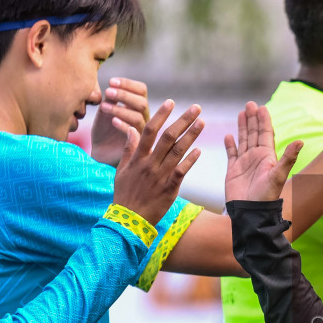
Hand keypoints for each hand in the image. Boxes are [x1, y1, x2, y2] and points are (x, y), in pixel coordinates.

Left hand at [91, 77, 150, 165]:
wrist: (100, 154)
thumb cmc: (103, 131)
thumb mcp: (105, 111)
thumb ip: (111, 99)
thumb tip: (111, 87)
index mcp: (137, 107)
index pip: (141, 90)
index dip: (128, 84)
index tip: (111, 81)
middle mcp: (143, 118)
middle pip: (142, 103)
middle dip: (124, 95)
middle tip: (108, 92)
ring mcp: (140, 132)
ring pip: (138, 117)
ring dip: (120, 109)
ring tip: (103, 107)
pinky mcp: (135, 146)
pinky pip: (134, 134)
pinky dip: (124, 125)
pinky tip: (112, 121)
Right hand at [110, 100, 203, 224]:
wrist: (128, 220)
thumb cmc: (124, 194)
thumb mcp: (121, 171)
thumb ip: (128, 149)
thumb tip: (131, 130)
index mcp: (138, 158)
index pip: (149, 130)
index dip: (160, 115)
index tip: (170, 102)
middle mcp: (150, 164)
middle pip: (168, 137)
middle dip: (183, 120)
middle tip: (196, 107)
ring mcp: (160, 176)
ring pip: (177, 152)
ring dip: (191, 136)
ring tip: (202, 122)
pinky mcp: (169, 189)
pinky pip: (181, 172)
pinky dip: (190, 161)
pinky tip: (199, 150)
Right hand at [224, 102, 303, 203]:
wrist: (250, 213)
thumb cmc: (266, 197)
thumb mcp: (278, 176)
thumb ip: (288, 158)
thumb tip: (301, 141)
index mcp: (267, 157)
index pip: (266, 134)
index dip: (264, 120)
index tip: (261, 107)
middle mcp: (256, 158)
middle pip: (254, 134)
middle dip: (252, 119)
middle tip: (250, 104)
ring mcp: (244, 164)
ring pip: (243, 141)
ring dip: (242, 128)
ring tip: (241, 113)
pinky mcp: (233, 171)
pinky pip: (231, 154)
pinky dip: (230, 145)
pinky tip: (228, 136)